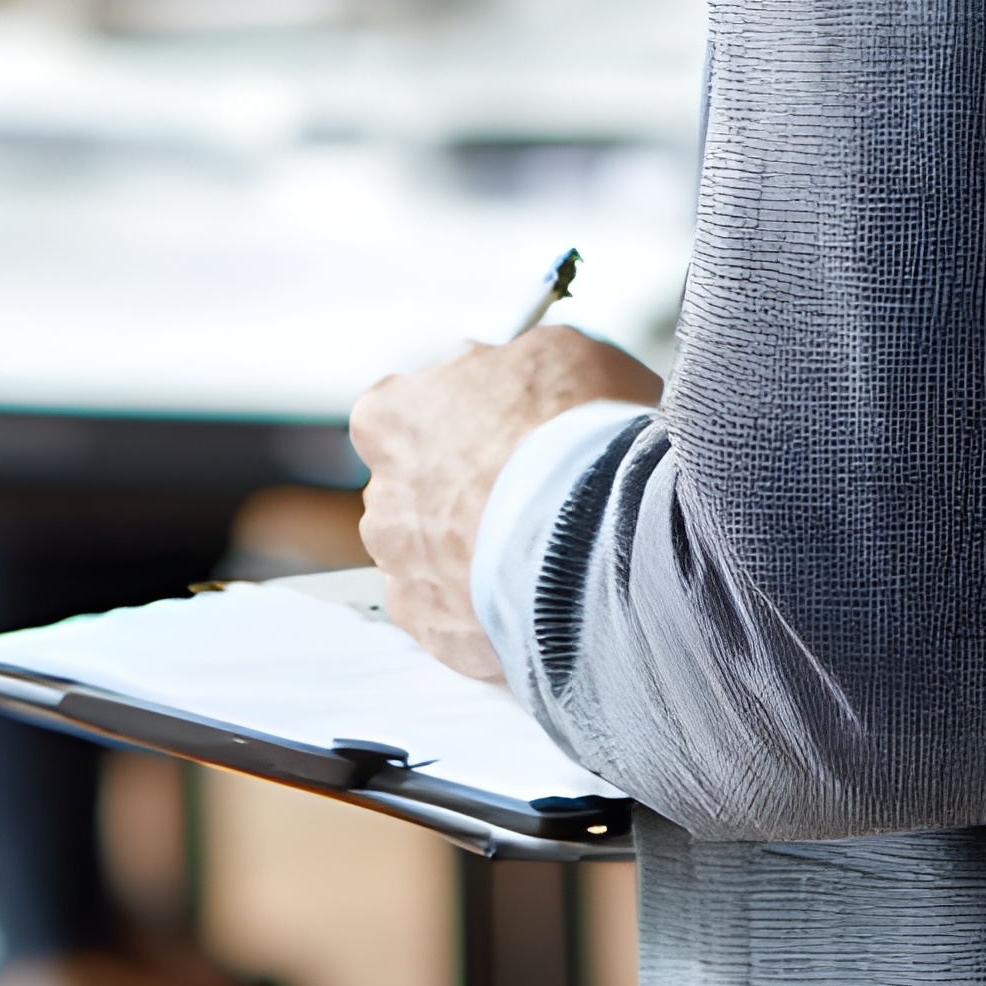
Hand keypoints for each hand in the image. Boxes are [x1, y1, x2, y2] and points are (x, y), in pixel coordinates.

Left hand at [350, 327, 661, 681]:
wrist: (601, 536)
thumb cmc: (574, 438)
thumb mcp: (561, 353)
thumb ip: (520, 366)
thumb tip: (531, 376)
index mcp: (394, 416)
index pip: (400, 413)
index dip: (455, 420)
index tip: (495, 429)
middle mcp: (384, 495)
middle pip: (413, 489)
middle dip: (460, 491)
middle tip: (526, 491)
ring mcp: (405, 569)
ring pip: (428, 557)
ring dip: (470, 554)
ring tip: (538, 550)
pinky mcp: (436, 633)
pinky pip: (452, 617)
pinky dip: (484, 610)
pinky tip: (532, 596)